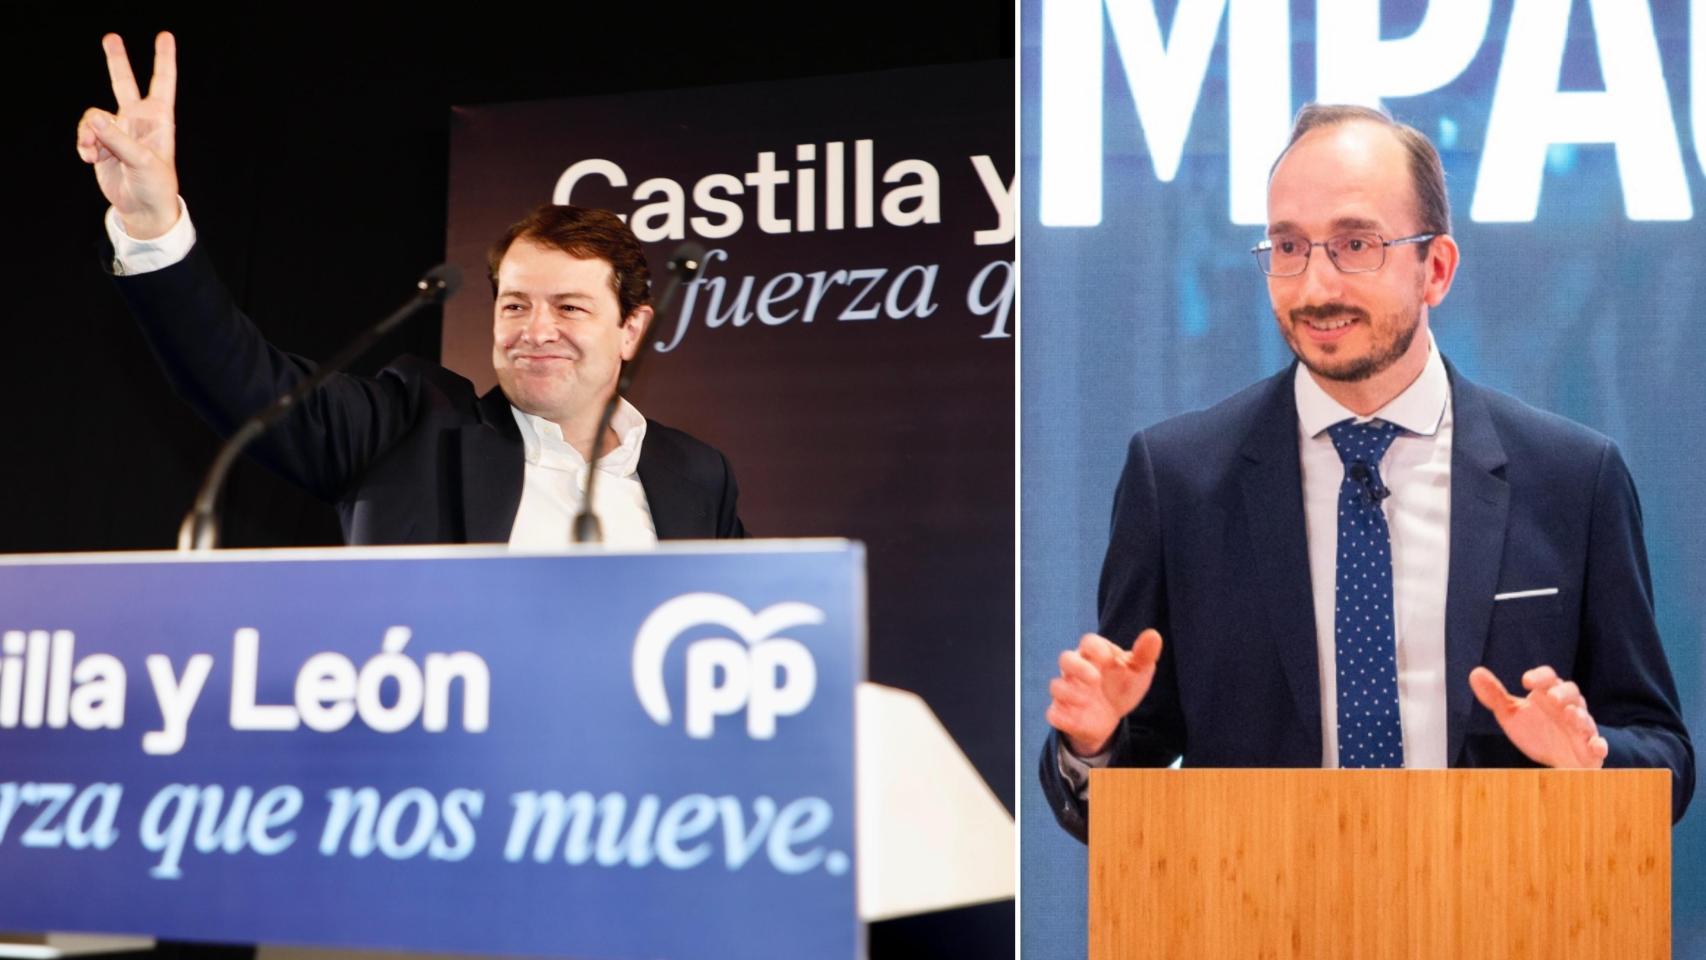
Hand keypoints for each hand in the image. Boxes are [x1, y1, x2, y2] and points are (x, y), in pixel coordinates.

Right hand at [75, 32, 179, 238]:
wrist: (142, 209)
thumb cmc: (155, 186)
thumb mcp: (143, 162)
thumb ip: (118, 140)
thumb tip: (94, 118)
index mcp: (159, 120)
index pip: (162, 83)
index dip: (163, 59)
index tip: (165, 36)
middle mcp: (138, 119)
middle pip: (124, 82)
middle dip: (117, 60)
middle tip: (111, 37)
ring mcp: (118, 129)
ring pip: (94, 115)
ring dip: (88, 132)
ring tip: (92, 152)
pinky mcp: (101, 142)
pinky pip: (85, 132)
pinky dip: (83, 144)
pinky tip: (88, 157)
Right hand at [1046, 629, 1162, 757]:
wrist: (1110, 716)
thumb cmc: (1122, 685)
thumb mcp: (1138, 671)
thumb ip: (1144, 653)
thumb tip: (1153, 634)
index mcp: (1093, 654)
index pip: (1088, 642)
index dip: (1097, 648)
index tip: (1111, 660)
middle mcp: (1076, 670)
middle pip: (1065, 658)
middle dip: (1077, 668)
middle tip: (1096, 679)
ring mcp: (1067, 690)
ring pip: (1056, 686)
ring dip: (1070, 693)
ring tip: (1088, 701)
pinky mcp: (1062, 712)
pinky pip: (1053, 713)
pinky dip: (1063, 716)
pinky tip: (1079, 718)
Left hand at [1468, 665, 1607, 768]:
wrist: (1553, 758)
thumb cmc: (1535, 730)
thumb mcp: (1510, 713)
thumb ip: (1494, 695)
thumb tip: (1475, 673)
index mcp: (1549, 695)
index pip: (1548, 678)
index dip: (1540, 676)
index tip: (1526, 681)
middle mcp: (1568, 707)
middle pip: (1571, 692)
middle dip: (1562, 694)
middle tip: (1551, 697)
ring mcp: (1581, 728)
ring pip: (1585, 718)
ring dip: (1579, 716)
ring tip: (1570, 715)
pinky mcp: (1590, 749)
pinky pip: (1598, 745)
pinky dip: (1599, 745)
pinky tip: (1596, 747)